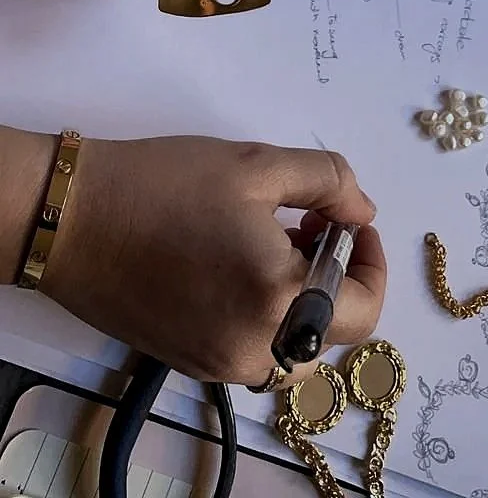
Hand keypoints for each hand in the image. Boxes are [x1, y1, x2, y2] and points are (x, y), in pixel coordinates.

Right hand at [43, 137, 385, 383]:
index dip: (372, 262)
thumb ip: (329, 182)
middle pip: (331, 330)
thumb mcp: (258, 165)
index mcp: (280, 304)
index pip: (364, 310)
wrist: (71, 219)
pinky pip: (252, 347)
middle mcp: (255, 352)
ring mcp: (219, 365)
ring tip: (274, 237)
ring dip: (302, 295)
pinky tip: (238, 261)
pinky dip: (265, 311)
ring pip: (293, 343)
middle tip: (312, 222)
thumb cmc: (165, 186)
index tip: (353, 222)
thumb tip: (362, 212)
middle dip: (336, 274)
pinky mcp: (189, 361)